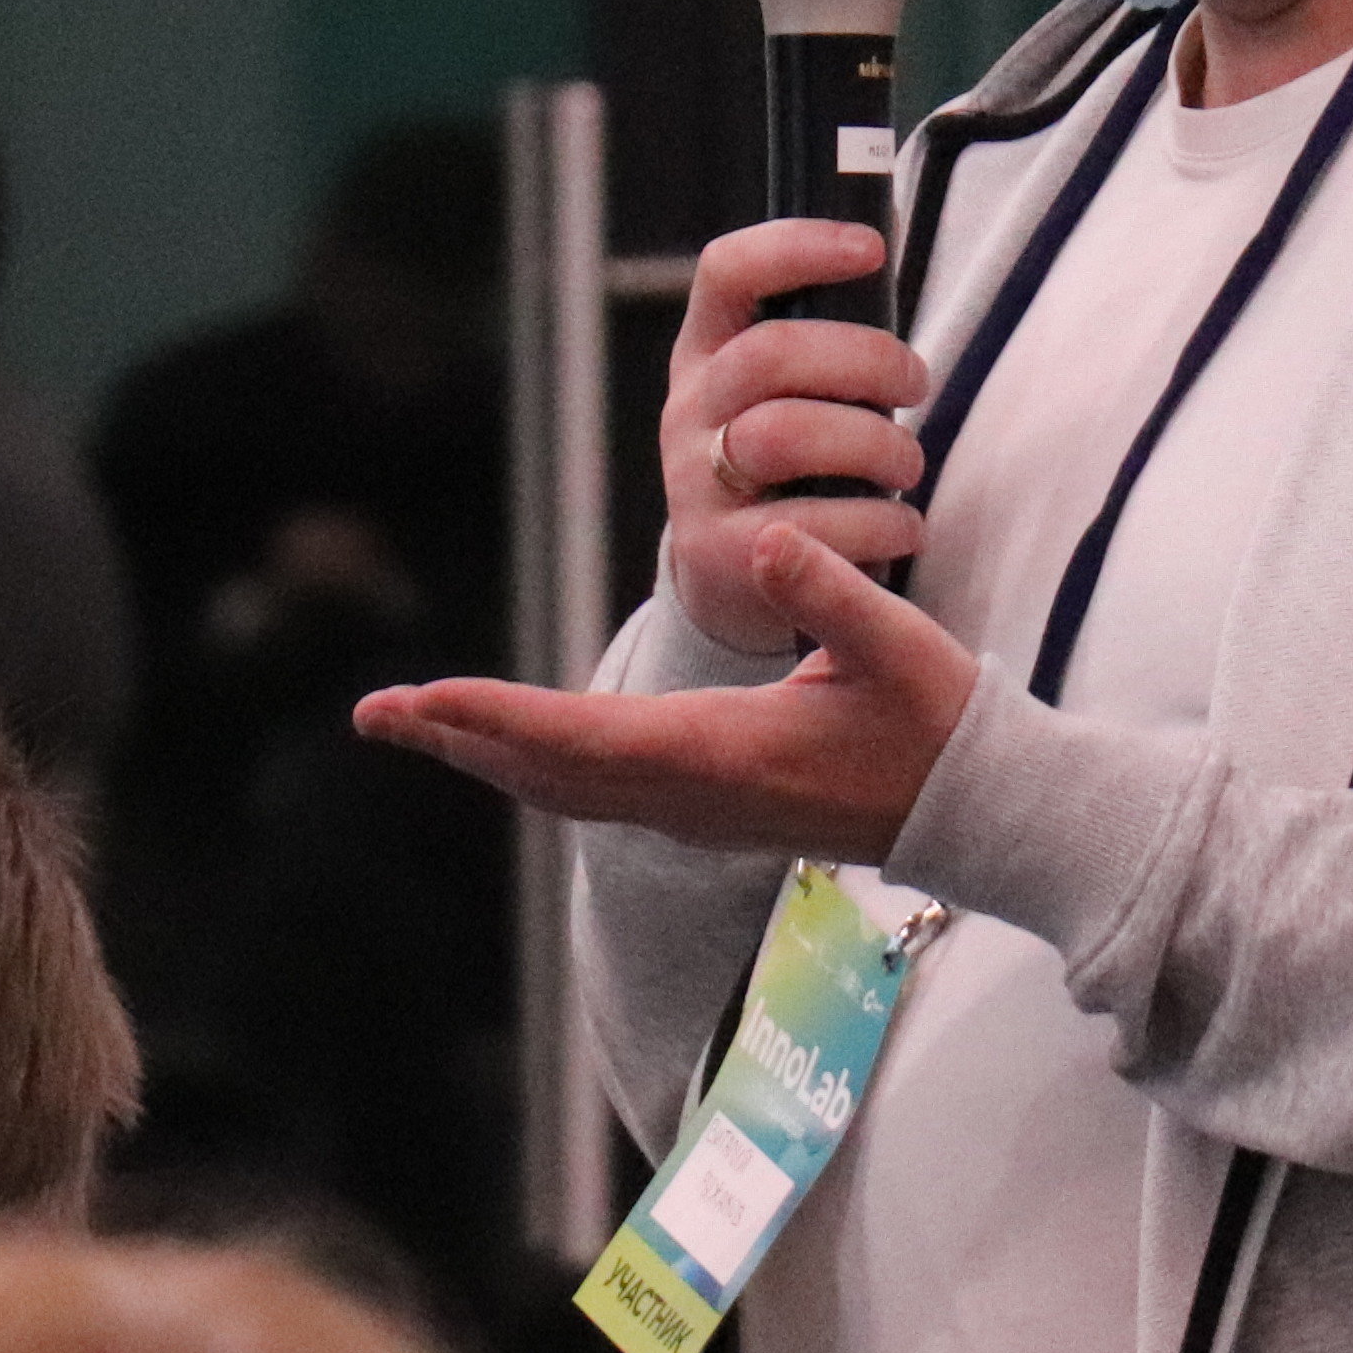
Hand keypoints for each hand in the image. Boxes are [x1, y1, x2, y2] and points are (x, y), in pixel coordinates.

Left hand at [358, 522, 975, 855]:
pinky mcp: (709, 807)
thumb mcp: (900, 648)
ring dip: (487, 753)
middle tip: (376, 713)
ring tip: (416, 723)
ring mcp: (699, 810)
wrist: (976, 813)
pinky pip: (595, 792)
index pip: (586, 740)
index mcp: (727, 755)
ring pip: (566, 789)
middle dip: (460, 740)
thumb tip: (761, 539)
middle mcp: (696, 795)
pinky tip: (505, 743)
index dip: (497, 719)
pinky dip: (535, 763)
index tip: (424, 702)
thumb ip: (832, 594)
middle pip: (551, 775)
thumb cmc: (942, 726)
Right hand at [647, 216, 933, 652]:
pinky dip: (880, 524)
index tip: (871, 249)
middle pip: (770, 353)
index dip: (796, 246)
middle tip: (916, 384)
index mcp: (707, 352)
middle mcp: (690, 410)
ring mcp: (694, 482)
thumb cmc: (790, 464)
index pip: (727, 272)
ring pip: (786, 435)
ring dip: (875, 445)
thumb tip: (881, 254)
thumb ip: (822, 342)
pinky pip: (812, 527)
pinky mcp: (720, 555)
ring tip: (909, 466)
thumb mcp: (786, 393)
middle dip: (865, 360)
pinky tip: (902, 526)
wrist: (735, 580)